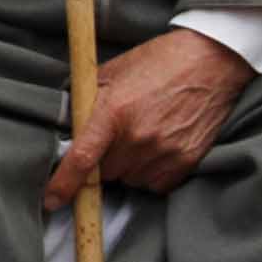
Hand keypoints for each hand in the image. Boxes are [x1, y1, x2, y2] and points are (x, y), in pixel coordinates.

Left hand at [41, 28, 252, 209]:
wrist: (210, 61)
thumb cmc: (158, 61)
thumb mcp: (113, 71)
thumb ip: (88, 100)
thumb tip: (67, 123)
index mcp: (114, 112)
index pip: (82, 158)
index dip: (63, 184)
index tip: (51, 200)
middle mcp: (138, 137)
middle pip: (104, 173)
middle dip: (102, 160)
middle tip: (114, 136)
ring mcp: (164, 151)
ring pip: (130, 179)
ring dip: (128, 166)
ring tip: (141, 134)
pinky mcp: (186, 161)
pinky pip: (156, 184)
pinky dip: (151, 172)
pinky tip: (157, 146)